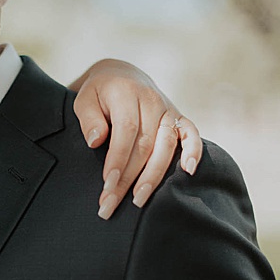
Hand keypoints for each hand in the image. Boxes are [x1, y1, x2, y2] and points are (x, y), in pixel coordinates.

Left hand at [72, 59, 203, 219]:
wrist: (123, 76)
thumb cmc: (100, 94)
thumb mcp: (85, 99)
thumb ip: (89, 118)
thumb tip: (96, 141)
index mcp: (127, 93)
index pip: (126, 131)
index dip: (117, 159)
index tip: (107, 184)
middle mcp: (152, 100)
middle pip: (145, 144)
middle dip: (129, 177)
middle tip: (112, 203)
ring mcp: (169, 110)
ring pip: (167, 146)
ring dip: (154, 175)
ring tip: (139, 200)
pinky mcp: (180, 118)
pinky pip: (192, 135)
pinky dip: (194, 152)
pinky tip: (188, 172)